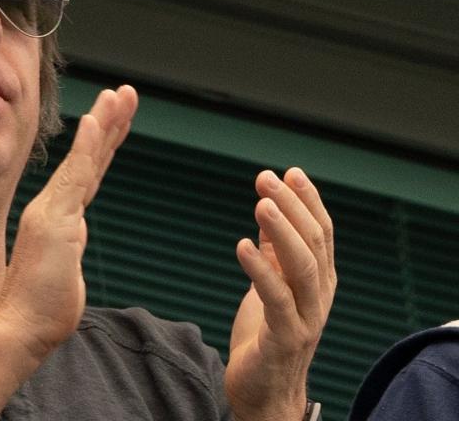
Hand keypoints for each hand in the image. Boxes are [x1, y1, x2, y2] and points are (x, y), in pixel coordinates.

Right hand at [0, 85, 137, 363]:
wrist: (18, 327)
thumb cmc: (41, 309)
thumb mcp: (64, 272)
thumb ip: (69, 251)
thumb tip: (72, 245)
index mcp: (59, 216)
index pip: (88, 172)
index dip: (103, 143)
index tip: (116, 116)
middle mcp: (55, 206)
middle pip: (89, 157)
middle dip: (108, 121)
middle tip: (123, 92)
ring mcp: (54, 210)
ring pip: (85, 158)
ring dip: (104, 122)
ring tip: (119, 94)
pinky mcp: (56, 218)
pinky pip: (76, 175)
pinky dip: (87, 145)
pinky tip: (97, 120)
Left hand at [225, 168, 336, 420]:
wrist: (263, 392)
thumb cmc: (266, 335)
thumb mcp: (271, 285)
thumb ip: (274, 252)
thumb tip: (269, 208)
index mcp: (319, 281)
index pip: (322, 233)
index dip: (309, 201)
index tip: (289, 172)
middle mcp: (320, 296)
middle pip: (314, 243)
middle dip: (292, 206)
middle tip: (267, 178)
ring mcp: (307, 318)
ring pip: (304, 267)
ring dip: (283, 232)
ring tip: (261, 203)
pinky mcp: (285, 338)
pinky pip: (277, 299)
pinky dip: (260, 270)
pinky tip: (242, 246)